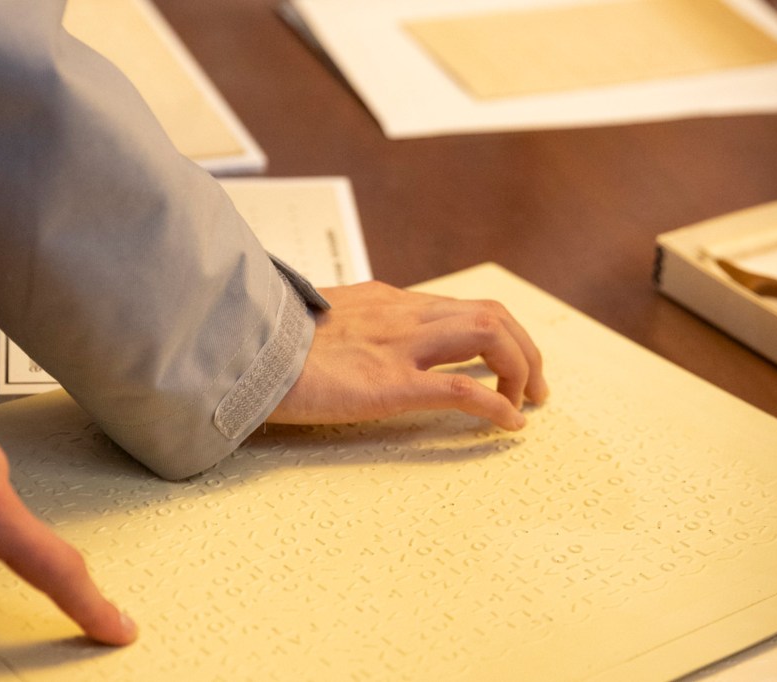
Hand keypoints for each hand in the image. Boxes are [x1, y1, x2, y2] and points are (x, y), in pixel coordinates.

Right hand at [269, 281, 547, 429]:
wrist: (240, 352)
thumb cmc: (270, 342)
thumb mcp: (319, 321)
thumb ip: (349, 326)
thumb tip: (355, 343)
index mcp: (387, 301)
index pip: (462, 306)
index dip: (500, 333)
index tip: (508, 363)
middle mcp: (403, 315)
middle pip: (492, 315)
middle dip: (527, 349)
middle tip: (536, 387)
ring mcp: (399, 347)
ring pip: (489, 338)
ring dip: (522, 370)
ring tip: (528, 403)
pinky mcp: (389, 383)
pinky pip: (460, 389)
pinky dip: (495, 406)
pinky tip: (509, 425)